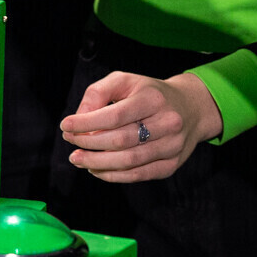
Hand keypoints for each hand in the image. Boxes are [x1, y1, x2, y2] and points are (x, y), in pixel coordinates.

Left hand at [60, 70, 222, 182]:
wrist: (191, 108)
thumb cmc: (149, 93)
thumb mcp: (125, 81)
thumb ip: (99, 93)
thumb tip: (80, 117)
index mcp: (153, 98)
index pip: (115, 115)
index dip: (87, 123)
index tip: (66, 125)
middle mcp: (167, 122)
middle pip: (121, 140)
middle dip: (89, 144)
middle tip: (70, 144)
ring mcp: (172, 146)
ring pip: (129, 161)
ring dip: (98, 163)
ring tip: (78, 159)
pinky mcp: (171, 164)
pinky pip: (139, 175)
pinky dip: (113, 176)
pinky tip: (97, 170)